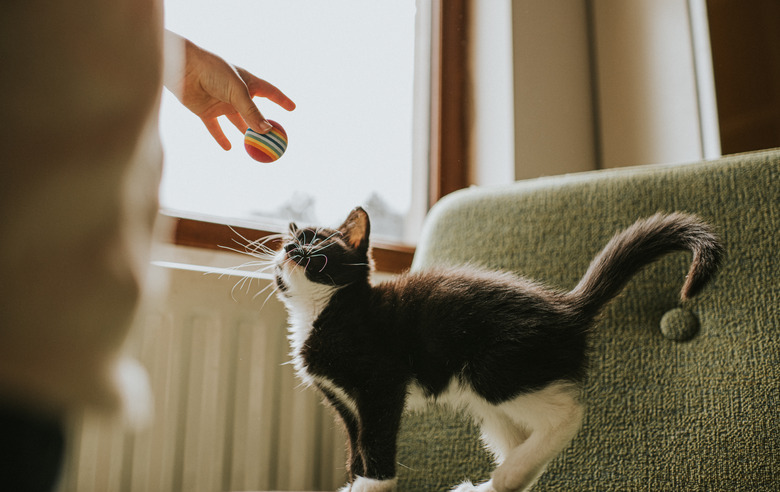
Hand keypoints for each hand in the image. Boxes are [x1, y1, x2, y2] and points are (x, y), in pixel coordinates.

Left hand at [163, 30, 295, 149]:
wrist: (183, 67)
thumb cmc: (213, 71)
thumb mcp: (237, 91)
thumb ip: (252, 112)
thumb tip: (267, 131)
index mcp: (247, 82)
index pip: (269, 92)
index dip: (281, 100)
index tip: (292, 108)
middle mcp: (235, 94)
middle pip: (254, 112)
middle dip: (263, 124)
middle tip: (274, 137)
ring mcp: (221, 103)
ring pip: (237, 122)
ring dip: (245, 132)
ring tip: (254, 145)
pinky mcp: (205, 111)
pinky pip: (215, 128)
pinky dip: (221, 138)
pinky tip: (229, 148)